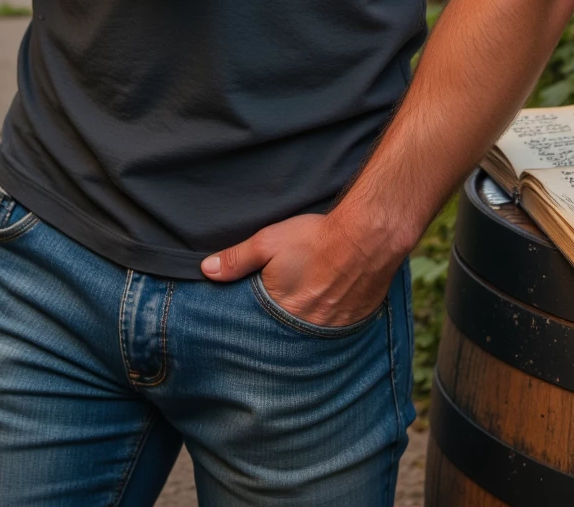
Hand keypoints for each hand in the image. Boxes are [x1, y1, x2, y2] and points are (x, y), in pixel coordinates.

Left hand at [200, 211, 397, 327]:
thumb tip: (206, 270)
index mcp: (283, 312)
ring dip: (303, 327)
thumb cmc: (316, 238)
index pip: (259, 330)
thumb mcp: (268, 242)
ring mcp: (334, 328)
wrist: (367, 237)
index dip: (253, 325)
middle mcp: (309, 329)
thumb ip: (237, 259)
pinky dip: (328, 323)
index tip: (248, 320)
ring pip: (311, 336)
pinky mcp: (355, 322)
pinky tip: (326, 308)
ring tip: (300, 313)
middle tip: (274, 320)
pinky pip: (336, 331)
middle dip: (278, 329)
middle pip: (286, 336)